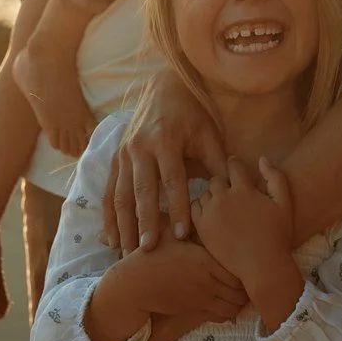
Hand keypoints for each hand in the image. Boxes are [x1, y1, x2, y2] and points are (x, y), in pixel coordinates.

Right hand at [103, 70, 226, 252]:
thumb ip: (217, 163)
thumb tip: (232, 193)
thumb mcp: (208, 134)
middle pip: (142, 191)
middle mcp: (140, 148)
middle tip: (149, 250)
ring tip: (128, 252)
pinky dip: (108, 217)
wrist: (164, 88)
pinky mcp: (114, 160)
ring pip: (121, 195)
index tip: (183, 233)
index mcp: (165, 140)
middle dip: (145, 222)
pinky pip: (108, 192)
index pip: (172, 179)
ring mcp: (123, 155)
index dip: (178, 207)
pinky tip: (112, 239)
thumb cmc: (192, 114)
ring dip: (124, 225)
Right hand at [116, 235, 246, 321]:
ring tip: (242, 288)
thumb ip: (189, 222)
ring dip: (241, 299)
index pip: (237, 266)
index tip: (247, 256)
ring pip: (235, 305)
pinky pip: (222, 316)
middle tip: (250, 272)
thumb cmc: (152, 256)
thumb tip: (205, 205)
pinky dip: (230, 311)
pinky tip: (228, 299)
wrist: (135, 284)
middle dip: (248, 282)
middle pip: (241, 288)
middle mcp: (207, 282)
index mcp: (204, 260)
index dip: (246, 263)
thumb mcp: (170, 233)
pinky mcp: (196, 310)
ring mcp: (202, 299)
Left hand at [190, 157, 294, 289]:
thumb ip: (275, 177)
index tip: (236, 172)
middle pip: (216, 179)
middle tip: (231, 195)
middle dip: (223, 184)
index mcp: (244, 189)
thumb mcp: (284, 203)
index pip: (233, 165)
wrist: (262, 265)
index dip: (235, 166)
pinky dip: (201, 208)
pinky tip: (212, 216)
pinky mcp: (202, 227)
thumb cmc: (277, 235)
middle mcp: (225, 197)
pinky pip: (194, 208)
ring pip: (205, 193)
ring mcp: (211, 212)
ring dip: (212, 196)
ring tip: (223, 208)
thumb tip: (262, 158)